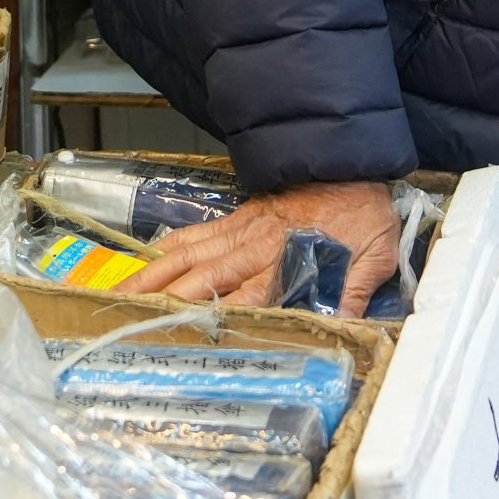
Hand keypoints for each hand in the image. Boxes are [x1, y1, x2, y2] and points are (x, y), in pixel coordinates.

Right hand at [122, 180, 407, 316]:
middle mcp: (255, 246)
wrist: (350, 159)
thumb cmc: (363, 211)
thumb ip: (353, 292)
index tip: (187, 339)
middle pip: (203, 278)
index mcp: (287, 261)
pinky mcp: (237, 215)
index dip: (215, 319)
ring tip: (124, 296)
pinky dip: (168, 247)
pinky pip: (196, 233)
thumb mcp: (374, 255)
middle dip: (168, 301)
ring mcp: (241, 229)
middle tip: (134, 323)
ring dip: (155, 275)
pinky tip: (147, 260)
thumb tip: (341, 328)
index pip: (246, 298)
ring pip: (190, 254)